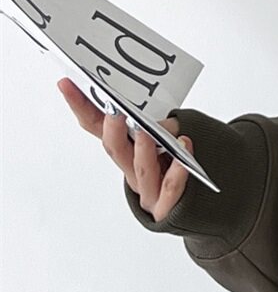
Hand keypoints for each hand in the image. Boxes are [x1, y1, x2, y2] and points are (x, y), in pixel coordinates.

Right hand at [57, 76, 192, 223]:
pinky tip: (184, 151)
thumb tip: (160, 120)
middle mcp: (131, 170)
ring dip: (143, 150)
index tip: (67, 84)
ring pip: (141, 170)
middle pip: (114, 149)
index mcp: (124, 151)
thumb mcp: (165, 140)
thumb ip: (162, 127)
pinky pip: (171, 187)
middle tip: (113, 110)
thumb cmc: (176, 167)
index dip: (81, 106)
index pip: (96, 127)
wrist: (195, 207)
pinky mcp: (167, 206)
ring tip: (147, 132)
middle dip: (112, 129)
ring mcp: (148, 190)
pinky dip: (177, 170)